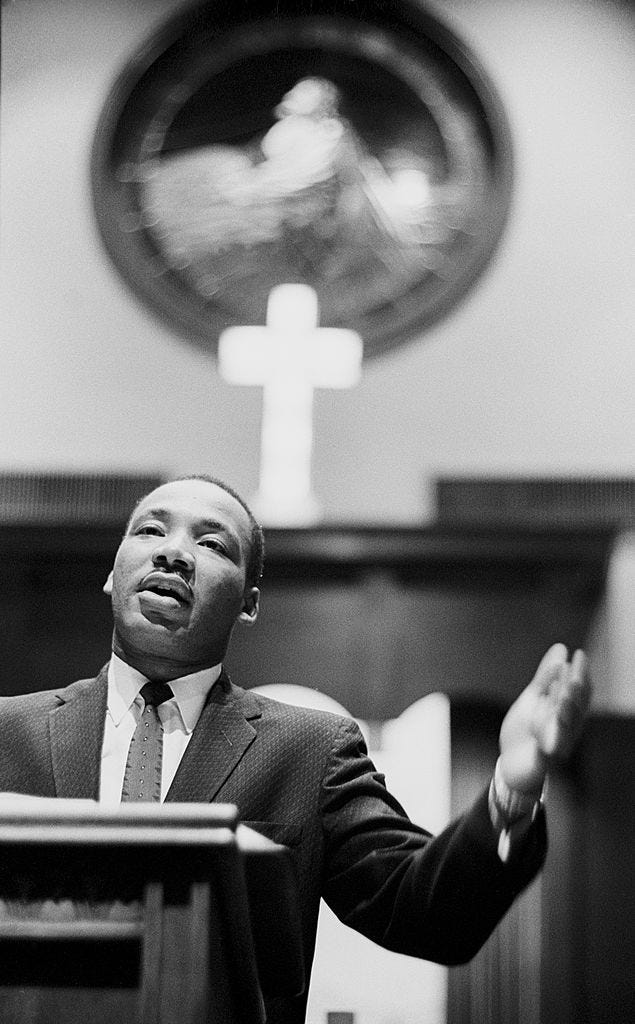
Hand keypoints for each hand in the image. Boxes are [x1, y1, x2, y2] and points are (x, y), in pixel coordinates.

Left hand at [498, 644, 590, 794]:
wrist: (511, 765)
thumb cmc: (526, 731)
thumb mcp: (533, 698)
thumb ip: (546, 676)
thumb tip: (561, 648)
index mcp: (565, 712)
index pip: (578, 691)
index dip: (580, 673)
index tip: (579, 654)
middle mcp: (566, 728)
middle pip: (575, 708)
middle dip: (575, 690)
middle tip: (573, 672)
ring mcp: (556, 746)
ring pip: (565, 728)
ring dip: (566, 711)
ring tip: (564, 694)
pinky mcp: (542, 762)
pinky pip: (547, 752)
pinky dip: (549, 739)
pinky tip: (549, 727)